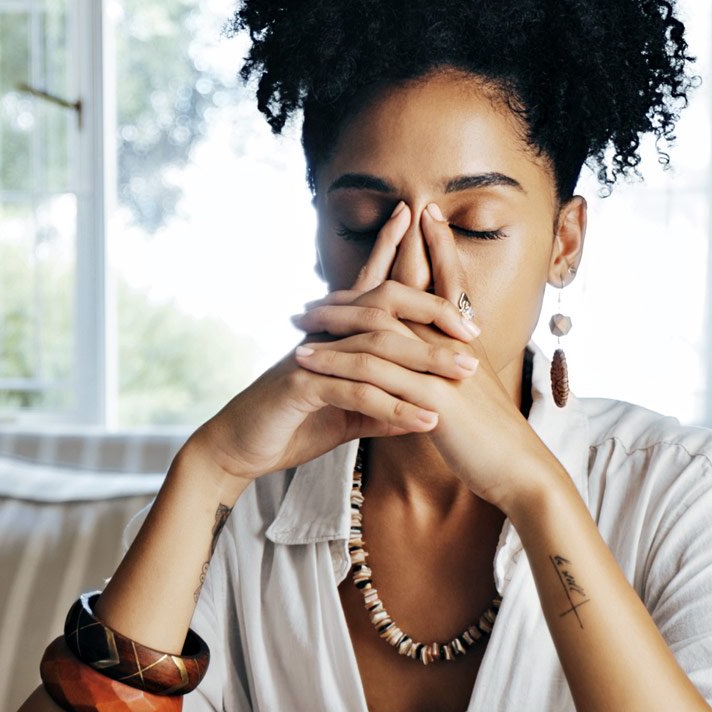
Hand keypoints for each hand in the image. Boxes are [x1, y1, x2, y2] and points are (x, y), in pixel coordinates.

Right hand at [185, 203, 447, 486]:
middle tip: (473, 333)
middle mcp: (324, 335)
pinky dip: (395, 405)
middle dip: (431, 314)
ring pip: (377, 348)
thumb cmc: (290, 426)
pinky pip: (357, 391)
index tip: (444, 264)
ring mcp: (312, 356)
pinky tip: (426, 419)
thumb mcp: (347, 414)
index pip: (375, 290)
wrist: (237, 448)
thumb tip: (425, 409)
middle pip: (385, 306)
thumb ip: (383, 405)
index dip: (402, 263)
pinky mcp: (300, 385)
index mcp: (336, 335)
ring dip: (424, 360)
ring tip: (463, 374)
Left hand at [286, 201, 570, 514]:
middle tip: (317, 292)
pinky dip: (335, 360)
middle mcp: (455, 344)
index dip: (438, 247)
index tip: (420, 214)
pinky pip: (372, 371)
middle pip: (405, 295)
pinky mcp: (430, 397)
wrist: (519, 470)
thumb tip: (442, 361)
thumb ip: (457, 372)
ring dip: (334, 321)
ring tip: (299, 321)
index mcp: (468, 341)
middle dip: (361, 284)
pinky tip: (306, 360)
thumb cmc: (497, 440)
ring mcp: (443, 367)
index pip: (450, 281)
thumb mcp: (476, 398)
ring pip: (380, 329)